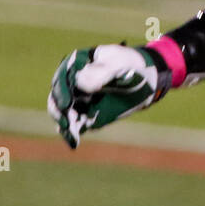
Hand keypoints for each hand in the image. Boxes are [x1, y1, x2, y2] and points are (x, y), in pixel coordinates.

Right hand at [47, 44, 166, 147]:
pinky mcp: (86, 114)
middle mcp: (73, 81)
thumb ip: (101, 72)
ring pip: (63, 111)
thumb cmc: (131, 65)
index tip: (66, 104)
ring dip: (64, 122)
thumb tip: (80, 85)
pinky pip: (74, 124)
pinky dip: (71, 132)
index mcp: (78, 63)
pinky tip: (73, 141)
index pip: (63, 76)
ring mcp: (78, 99)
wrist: (146, 79)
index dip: (61, 90)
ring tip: (71, 133)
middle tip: (66, 123)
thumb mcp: (119, 64)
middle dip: (59, 110)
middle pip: (58, 95)